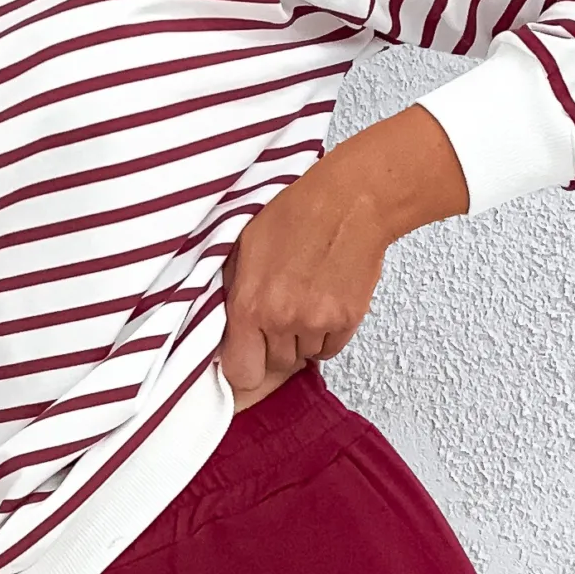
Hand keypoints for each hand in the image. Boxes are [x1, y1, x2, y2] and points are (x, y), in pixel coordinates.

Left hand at [216, 104, 469, 404]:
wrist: (349, 202)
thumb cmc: (295, 213)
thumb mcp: (242, 247)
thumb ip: (233, 291)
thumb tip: (225, 324)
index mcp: (249, 305)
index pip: (240, 371)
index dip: (242, 365)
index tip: (245, 354)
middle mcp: (283, 321)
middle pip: (274, 366)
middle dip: (272, 348)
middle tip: (277, 317)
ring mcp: (318, 323)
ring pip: (303, 357)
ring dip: (300, 340)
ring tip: (302, 302)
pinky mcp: (348, 320)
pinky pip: (330, 349)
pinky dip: (325, 336)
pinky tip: (321, 305)